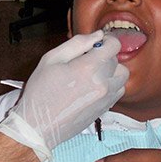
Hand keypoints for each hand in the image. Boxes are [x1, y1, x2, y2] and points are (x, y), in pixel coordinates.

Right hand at [0, 31, 128, 161]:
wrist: (38, 126)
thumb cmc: (40, 91)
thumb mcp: (51, 59)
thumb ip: (76, 43)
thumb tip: (97, 36)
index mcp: (88, 67)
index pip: (114, 46)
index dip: (107, 40)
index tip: (97, 43)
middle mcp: (102, 83)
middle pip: (117, 60)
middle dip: (104, 55)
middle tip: (86, 59)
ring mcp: (106, 98)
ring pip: (122, 76)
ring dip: (111, 70)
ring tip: (93, 73)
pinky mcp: (105, 109)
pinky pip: (118, 91)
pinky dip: (111, 85)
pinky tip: (93, 86)